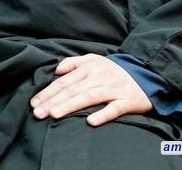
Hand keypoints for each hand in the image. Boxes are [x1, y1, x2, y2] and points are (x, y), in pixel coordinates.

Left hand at [30, 54, 150, 125]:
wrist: (147, 73)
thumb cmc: (114, 70)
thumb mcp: (93, 59)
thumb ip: (73, 62)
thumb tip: (56, 69)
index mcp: (88, 68)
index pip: (63, 81)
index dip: (47, 92)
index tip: (34, 103)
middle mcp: (98, 78)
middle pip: (72, 90)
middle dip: (53, 101)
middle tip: (38, 113)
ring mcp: (113, 89)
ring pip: (88, 98)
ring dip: (70, 106)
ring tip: (54, 114)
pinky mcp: (127, 101)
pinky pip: (114, 108)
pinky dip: (103, 115)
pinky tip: (90, 122)